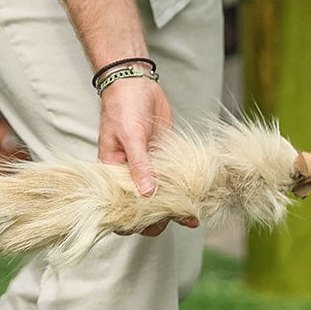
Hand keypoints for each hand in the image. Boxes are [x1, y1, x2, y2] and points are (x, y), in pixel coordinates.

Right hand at [98, 78, 197, 236]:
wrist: (136, 83)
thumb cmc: (123, 107)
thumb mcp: (129, 135)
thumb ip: (139, 164)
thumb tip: (148, 194)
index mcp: (113, 173)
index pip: (120, 206)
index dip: (133, 220)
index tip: (152, 226)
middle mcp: (130, 174)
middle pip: (143, 205)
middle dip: (160, 217)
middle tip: (182, 220)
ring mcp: (148, 167)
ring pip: (161, 195)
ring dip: (175, 206)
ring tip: (194, 217)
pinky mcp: (163, 158)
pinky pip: (172, 179)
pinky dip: (183, 189)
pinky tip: (198, 197)